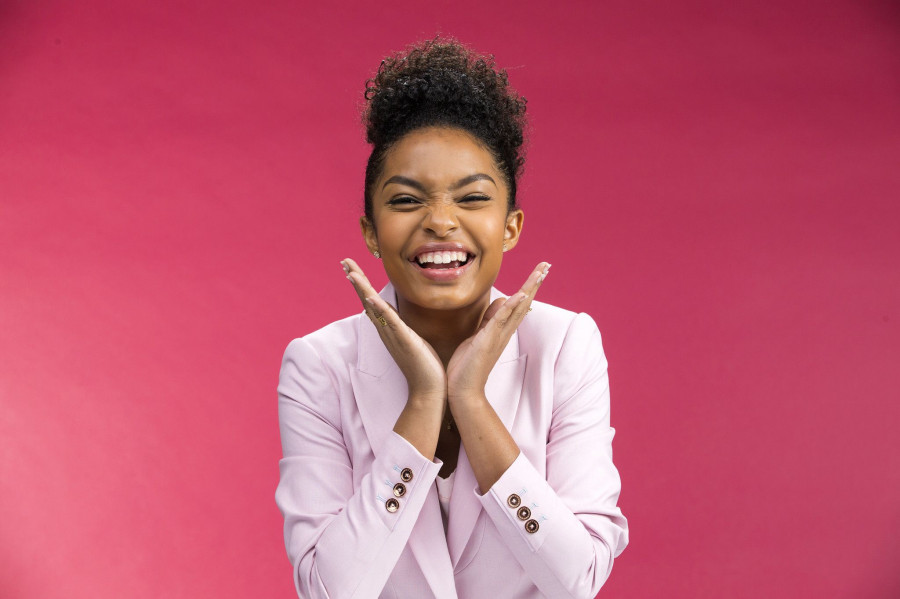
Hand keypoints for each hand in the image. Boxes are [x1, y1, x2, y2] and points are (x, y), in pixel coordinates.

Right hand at [341, 258, 446, 402]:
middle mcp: (386, 331)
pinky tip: (370, 296)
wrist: (428, 390)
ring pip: (373, 308)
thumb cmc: (425, 366)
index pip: (372, 301)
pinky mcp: (404, 341)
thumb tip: (402, 318)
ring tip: (351, 272)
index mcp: (390, 328)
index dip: (362, 284)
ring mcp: (393, 335)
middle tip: (344, 261)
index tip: (351, 267)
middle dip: (356, 280)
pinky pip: (389, 322)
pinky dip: (379, 309)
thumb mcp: (413, 340)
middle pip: (366, 300)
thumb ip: (406, 328)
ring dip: (362, 289)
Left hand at [446, 262, 550, 402]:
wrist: (464, 391)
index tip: (539, 270)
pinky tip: (520, 294)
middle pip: (525, 302)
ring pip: (518, 307)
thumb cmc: (468, 365)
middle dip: (535, 283)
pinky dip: (511, 306)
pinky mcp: (488, 340)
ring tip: (540, 272)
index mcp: (502, 329)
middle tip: (546, 265)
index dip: (529, 286)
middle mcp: (505, 331)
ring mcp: (498, 335)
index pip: (519, 304)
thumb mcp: (479, 335)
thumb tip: (501, 300)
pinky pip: (501, 320)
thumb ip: (490, 319)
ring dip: (529, 289)